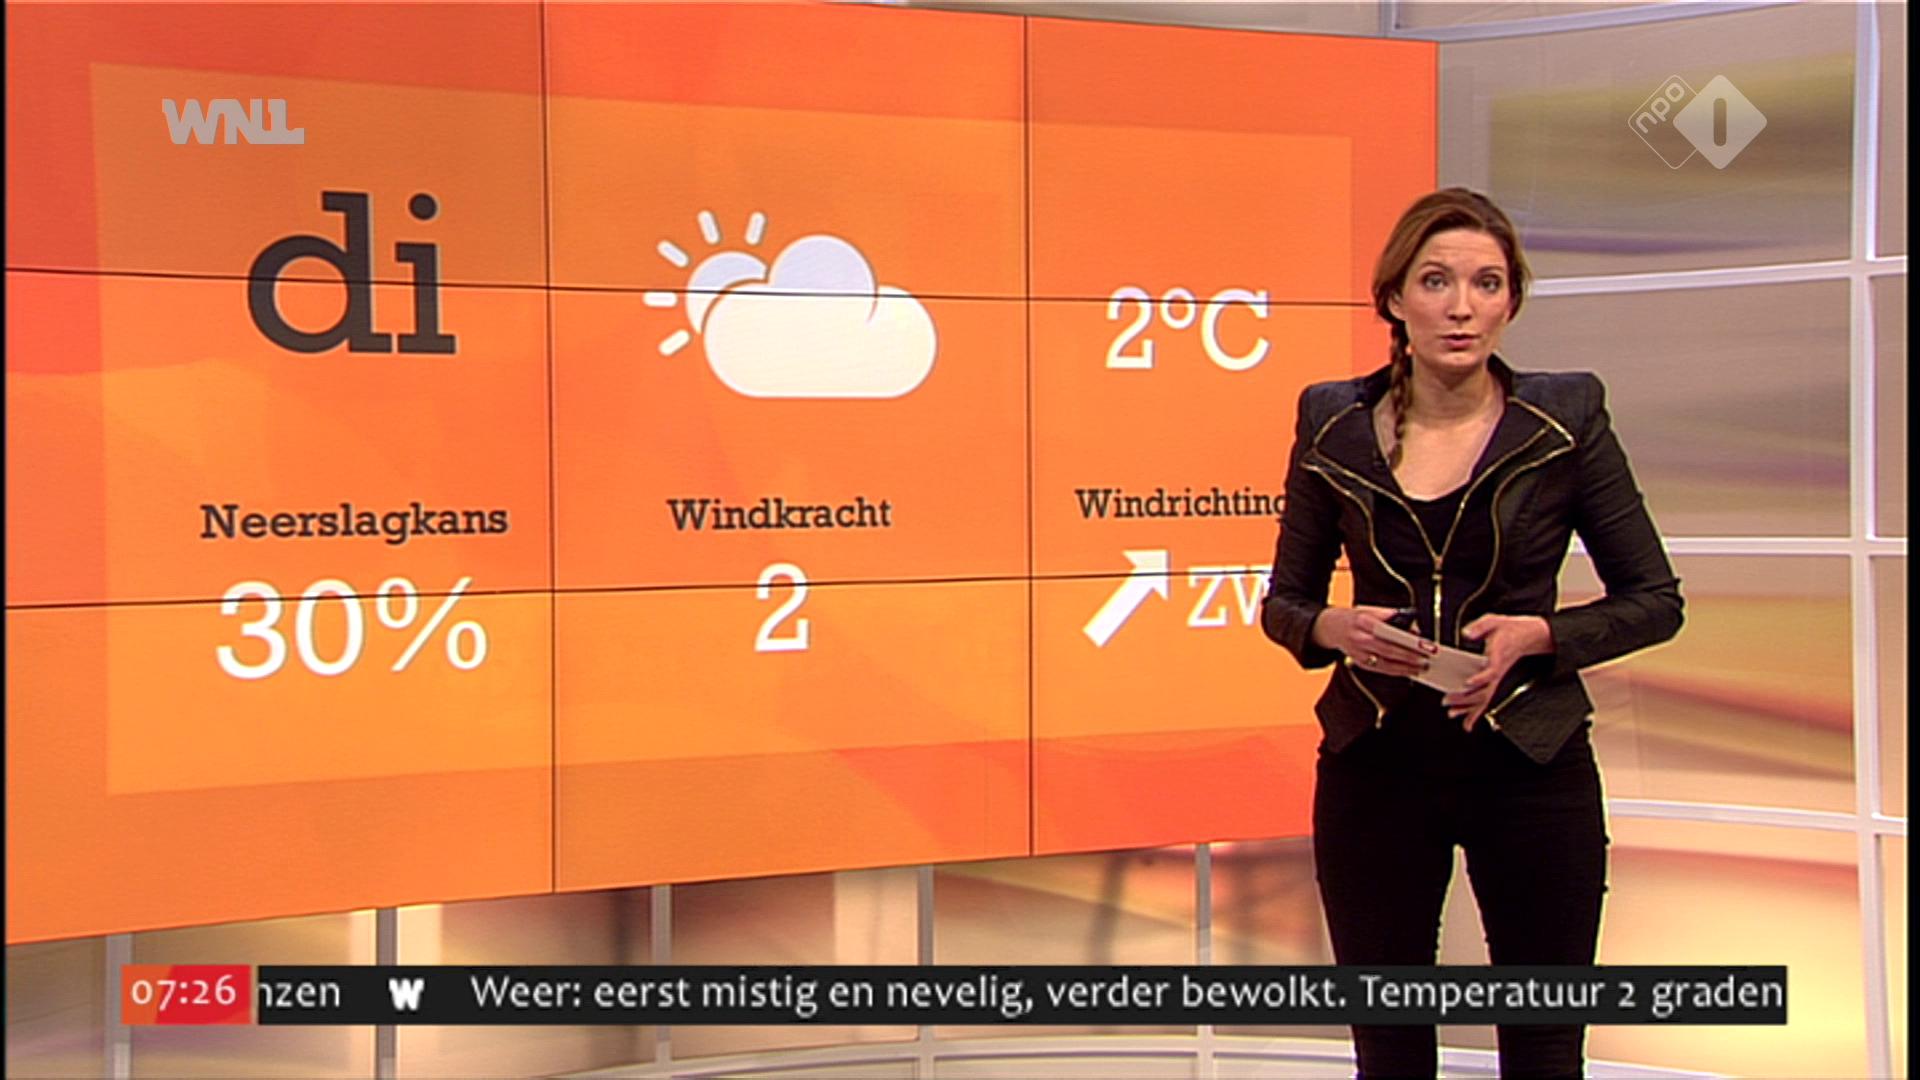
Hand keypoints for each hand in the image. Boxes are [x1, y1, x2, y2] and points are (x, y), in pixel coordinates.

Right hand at [1311, 605, 1435, 678]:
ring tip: (1421, 668)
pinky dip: (1396, 671)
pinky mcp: (1359, 663)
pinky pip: (1380, 669)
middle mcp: (1359, 638)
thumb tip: (1412, 628)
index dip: (1406, 639)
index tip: (1423, 643)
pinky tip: (1407, 671)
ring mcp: (1358, 653)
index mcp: (1363, 621)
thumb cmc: (1353, 618)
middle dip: (1409, 657)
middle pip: (1388, 650)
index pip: (1389, 632)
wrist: (1329, 627)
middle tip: (1425, 659)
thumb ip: (1391, 617)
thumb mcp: (1370, 609)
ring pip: (1385, 664)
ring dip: (1405, 668)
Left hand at [1443, 614, 1554, 729]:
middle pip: (1485, 690)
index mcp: (1499, 656)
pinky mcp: (1497, 682)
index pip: (1491, 671)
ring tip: (1452, 713)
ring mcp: (1498, 678)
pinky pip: (1487, 700)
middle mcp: (1499, 671)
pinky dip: (1477, 712)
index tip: (1468, 683)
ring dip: (1469, 708)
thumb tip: (1467, 633)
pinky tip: (1468, 722)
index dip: (1480, 678)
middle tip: (1448, 701)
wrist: (1530, 636)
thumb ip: (1480, 626)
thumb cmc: (1511, 629)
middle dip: (1466, 698)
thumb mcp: (1495, 620)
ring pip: (1485, 699)